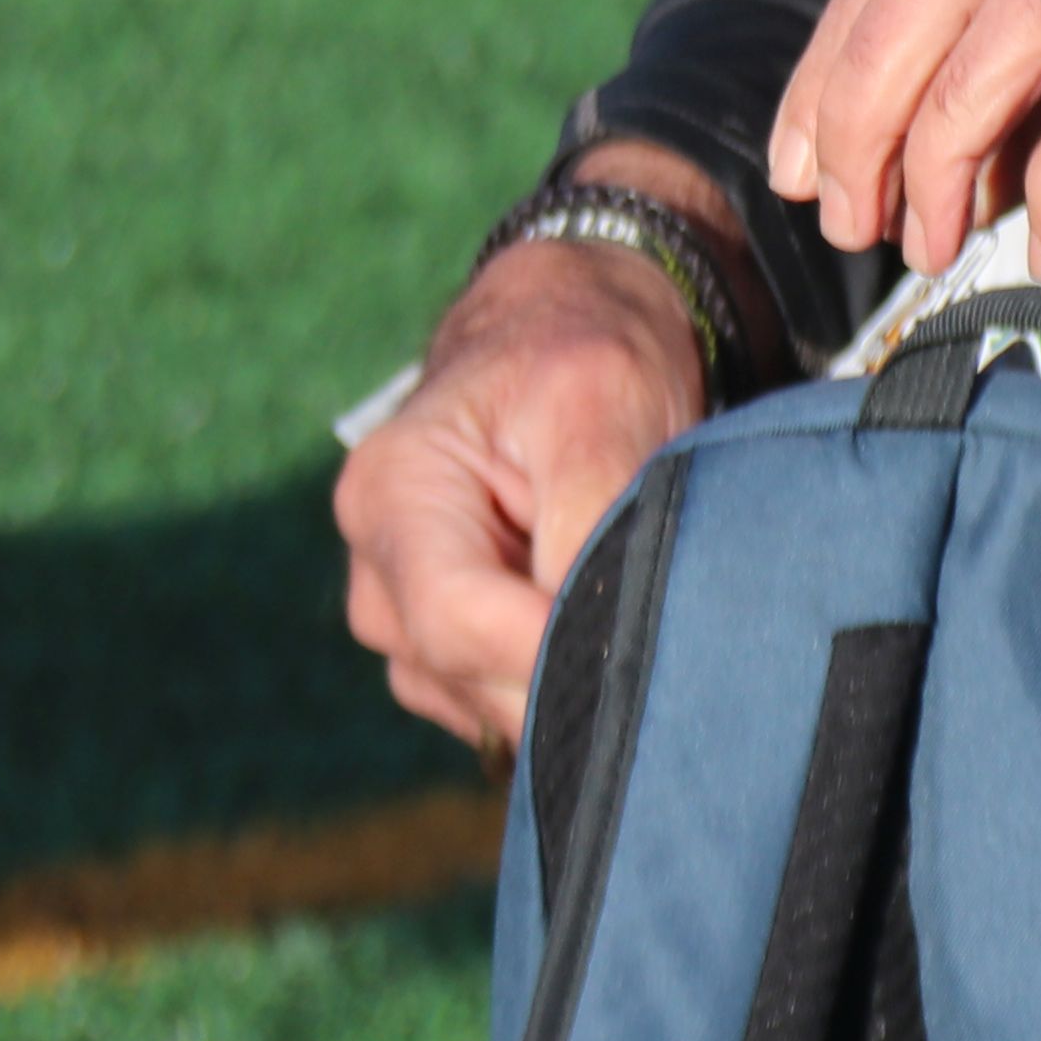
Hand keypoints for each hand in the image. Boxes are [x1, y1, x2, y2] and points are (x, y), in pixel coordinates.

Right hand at [331, 154, 737, 752]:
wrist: (564, 331)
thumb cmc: (581, 353)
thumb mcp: (604, 402)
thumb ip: (590, 520)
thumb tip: (595, 640)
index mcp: (392, 492)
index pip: (454, 620)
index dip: (550, 651)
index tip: (641, 644)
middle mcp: (376, 564)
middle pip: (469, 675)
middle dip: (568, 670)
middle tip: (664, 629)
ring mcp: (399, 615)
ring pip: (487, 705)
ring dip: (567, 674)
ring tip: (623, 593)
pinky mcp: (436, 650)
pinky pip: (498, 709)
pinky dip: (556, 679)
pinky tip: (594, 614)